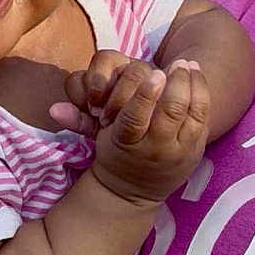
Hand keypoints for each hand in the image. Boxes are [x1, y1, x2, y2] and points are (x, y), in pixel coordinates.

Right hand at [50, 52, 210, 205]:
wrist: (136, 191)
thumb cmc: (115, 154)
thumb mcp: (97, 139)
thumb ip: (78, 119)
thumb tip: (52, 109)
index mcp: (127, 143)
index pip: (136, 118)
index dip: (146, 94)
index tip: (153, 73)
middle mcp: (154, 148)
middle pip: (169, 110)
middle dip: (173, 82)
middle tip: (173, 64)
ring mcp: (177, 148)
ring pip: (188, 110)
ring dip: (188, 83)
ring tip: (185, 65)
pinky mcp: (195, 147)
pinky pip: (202, 114)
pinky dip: (201, 91)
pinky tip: (195, 76)